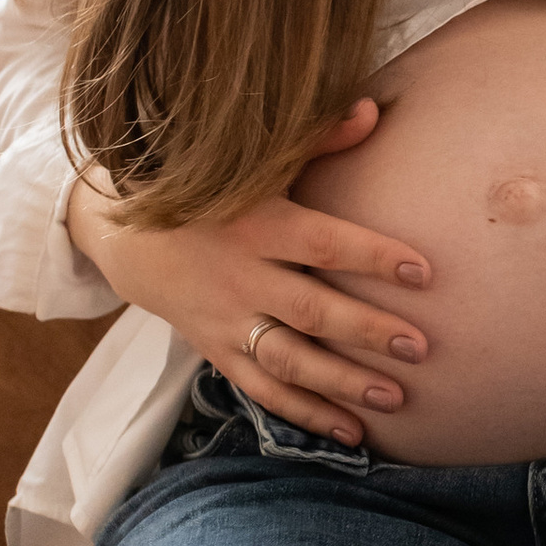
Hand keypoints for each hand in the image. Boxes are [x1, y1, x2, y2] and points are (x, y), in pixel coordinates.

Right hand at [66, 101, 433, 446]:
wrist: (123, 229)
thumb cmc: (209, 187)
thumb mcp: (253, 160)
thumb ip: (316, 140)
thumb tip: (371, 111)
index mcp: (257, 224)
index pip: (324, 243)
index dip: (372, 256)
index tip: (423, 270)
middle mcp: (242, 277)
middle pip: (312, 311)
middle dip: (367, 332)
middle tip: (421, 348)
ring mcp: (227, 319)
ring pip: (290, 360)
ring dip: (342, 383)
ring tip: (396, 398)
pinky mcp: (216, 349)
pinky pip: (263, 389)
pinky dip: (305, 415)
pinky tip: (352, 433)